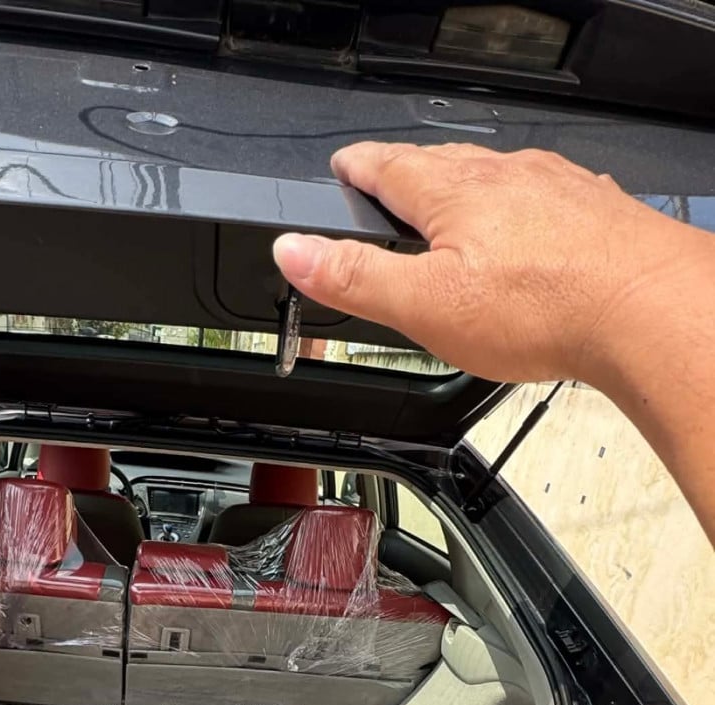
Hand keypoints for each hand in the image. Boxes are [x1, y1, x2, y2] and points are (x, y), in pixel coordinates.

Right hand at [273, 143, 710, 388]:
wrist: (641, 309)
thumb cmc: (541, 307)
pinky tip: (531, 229)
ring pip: (497, 176)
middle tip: (390, 183)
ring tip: (455, 207)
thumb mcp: (424, 305)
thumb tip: (293, 249)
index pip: (388, 166)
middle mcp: (504, 176)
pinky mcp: (593, 211)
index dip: (357, 167)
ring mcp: (554, 188)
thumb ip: (355, 277)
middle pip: (442, 164)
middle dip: (410, 173)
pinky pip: (547, 197)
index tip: (343, 165)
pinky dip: (525, 208)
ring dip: (469, 187)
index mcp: (452, 193)